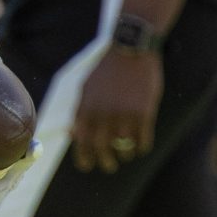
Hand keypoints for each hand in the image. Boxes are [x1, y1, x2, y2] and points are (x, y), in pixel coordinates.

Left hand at [70, 46, 162, 172]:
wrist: (131, 50)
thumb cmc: (107, 71)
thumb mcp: (87, 88)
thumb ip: (80, 112)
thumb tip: (73, 135)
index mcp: (87, 109)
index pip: (82, 142)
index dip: (84, 158)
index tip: (87, 165)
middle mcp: (103, 116)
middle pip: (102, 150)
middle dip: (106, 163)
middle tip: (109, 166)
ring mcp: (124, 116)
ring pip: (124, 149)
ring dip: (125, 155)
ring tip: (127, 154)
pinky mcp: (144, 115)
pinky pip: (143, 142)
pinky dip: (141, 147)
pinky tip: (141, 145)